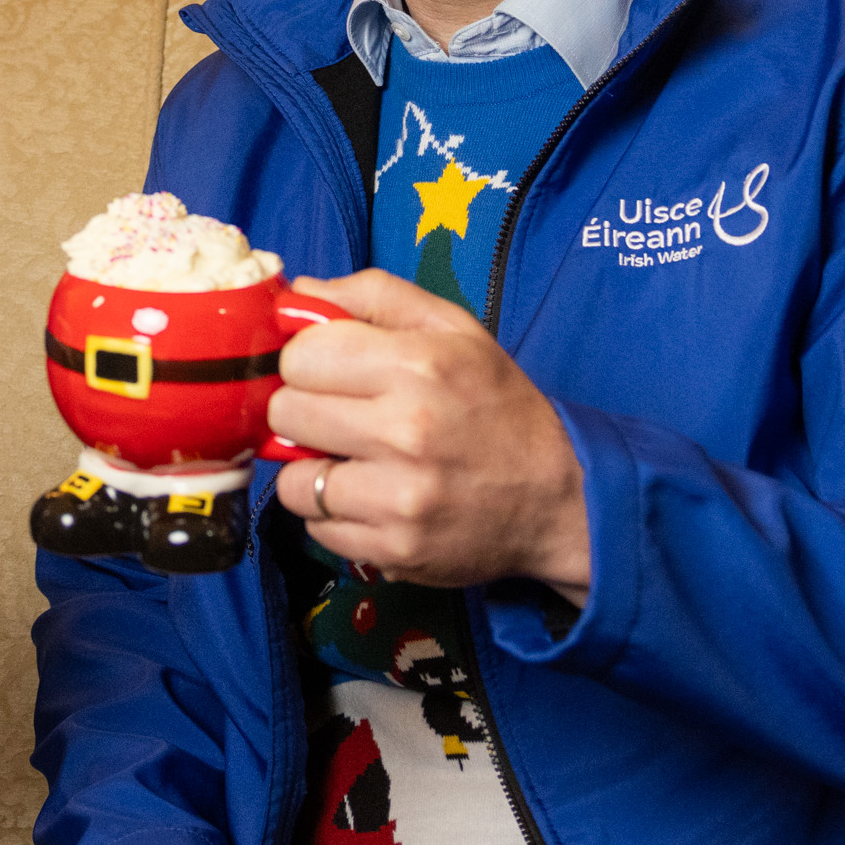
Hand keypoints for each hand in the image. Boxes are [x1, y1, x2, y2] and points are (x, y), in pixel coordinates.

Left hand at [269, 269, 589, 595]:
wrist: (558, 498)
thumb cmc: (498, 405)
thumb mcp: (455, 329)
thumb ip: (375, 296)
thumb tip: (296, 293)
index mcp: (418, 365)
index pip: (301, 355)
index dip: (307, 360)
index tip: (329, 370)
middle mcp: (406, 431)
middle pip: (286, 413)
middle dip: (305, 411)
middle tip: (340, 416)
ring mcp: (400, 498)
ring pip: (292, 479)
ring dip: (314, 470)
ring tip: (354, 462)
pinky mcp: (395, 550)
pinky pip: (317, 528)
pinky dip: (334, 515)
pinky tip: (370, 499)